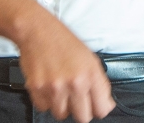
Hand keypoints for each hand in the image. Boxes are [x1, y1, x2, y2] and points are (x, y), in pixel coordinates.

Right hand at [14, 6, 115, 121]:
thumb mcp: (90, 58)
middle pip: (83, 118)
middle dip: (80, 109)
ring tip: (59, 88)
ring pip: (62, 114)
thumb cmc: (63, 41)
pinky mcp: (37, 88)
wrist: (38, 30)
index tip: (93, 105)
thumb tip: (107, 105)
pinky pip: (44, 108)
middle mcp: (74, 83)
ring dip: (61, 105)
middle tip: (75, 96)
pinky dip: (45, 100)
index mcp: (91, 75)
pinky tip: (48, 86)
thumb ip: (100, 84)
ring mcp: (55, 87)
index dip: (97, 108)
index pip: (101, 110)